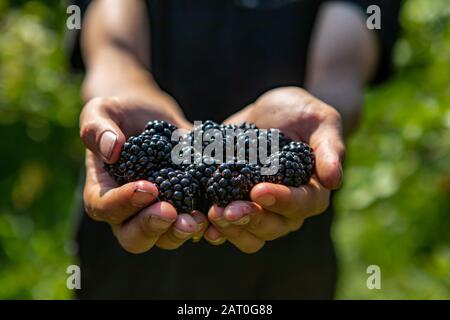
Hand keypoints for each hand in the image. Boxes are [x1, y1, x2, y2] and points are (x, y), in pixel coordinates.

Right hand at [80, 96, 207, 252]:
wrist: (150, 116)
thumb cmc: (120, 114)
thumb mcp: (102, 112)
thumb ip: (97, 128)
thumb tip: (111, 149)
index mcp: (103, 191)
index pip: (105, 208)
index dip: (124, 203)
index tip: (148, 188)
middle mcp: (129, 211)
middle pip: (134, 237)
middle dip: (152, 227)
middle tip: (171, 213)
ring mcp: (158, 212)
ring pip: (166, 237)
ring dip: (181, 232)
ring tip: (198, 219)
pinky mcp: (185, 206)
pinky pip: (193, 226)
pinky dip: (207, 227)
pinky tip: (220, 217)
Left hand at [204, 87, 344, 252]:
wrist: (271, 113)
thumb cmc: (302, 114)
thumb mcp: (321, 122)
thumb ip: (329, 149)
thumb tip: (334, 180)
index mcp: (312, 192)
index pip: (301, 205)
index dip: (281, 201)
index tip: (259, 190)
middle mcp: (287, 209)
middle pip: (273, 227)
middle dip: (249, 218)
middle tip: (226, 209)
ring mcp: (262, 210)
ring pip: (250, 235)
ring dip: (230, 229)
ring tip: (212, 214)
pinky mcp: (237, 204)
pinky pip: (229, 229)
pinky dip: (214, 229)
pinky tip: (200, 221)